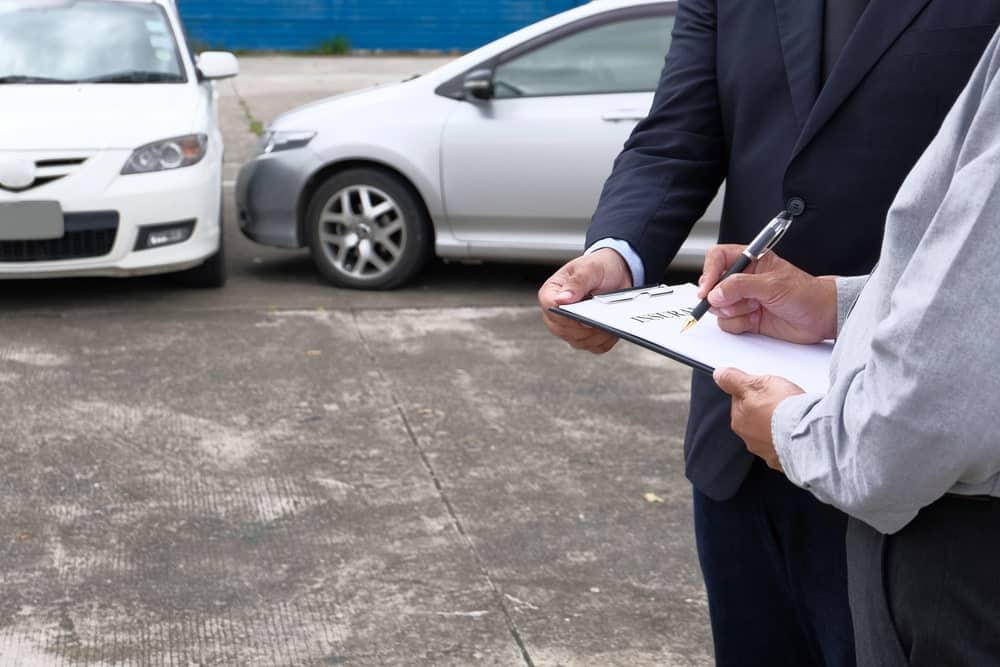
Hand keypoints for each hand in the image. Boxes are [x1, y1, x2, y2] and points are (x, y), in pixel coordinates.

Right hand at [538, 249, 632, 352]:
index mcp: (552, 293)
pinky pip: (594, 347)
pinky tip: (612, 326)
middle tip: (601, 315)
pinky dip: (606, 340)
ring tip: (609, 317)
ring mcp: (570, 328)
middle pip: (563, 331)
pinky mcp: (586, 337)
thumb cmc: (600, 267)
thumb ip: (576, 283)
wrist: (616, 273)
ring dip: (597, 333)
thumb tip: (561, 300)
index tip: (585, 314)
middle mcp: (557, 313)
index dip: (567, 314)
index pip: (551, 309)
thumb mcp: (590, 268)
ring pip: (579, 342)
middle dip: (585, 326)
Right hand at [698, 245, 837, 343]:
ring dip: (733, 312)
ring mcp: (742, 299)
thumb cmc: (806, 294)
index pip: (717, 258)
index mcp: (750, 260)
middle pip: (712, 286)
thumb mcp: (773, 285)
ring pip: (717, 307)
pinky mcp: (745, 317)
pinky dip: (739, 324)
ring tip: (755, 309)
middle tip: (737, 301)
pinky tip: (756, 319)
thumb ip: (741, 286)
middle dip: (721, 297)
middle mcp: (743, 279)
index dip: (709, 272)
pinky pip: (727, 323)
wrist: (821, 318)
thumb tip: (716, 292)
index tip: (707, 290)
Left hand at [713, 367, 804, 470]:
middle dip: (767, 408)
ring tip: (793, 416)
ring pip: (770, 432)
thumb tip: (719, 375)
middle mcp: (749, 439)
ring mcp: (766, 451)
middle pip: (755, 417)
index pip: (741, 400)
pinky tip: (797, 431)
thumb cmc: (784, 410)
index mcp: (739, 420)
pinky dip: (789, 439)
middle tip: (783, 401)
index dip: (755, 391)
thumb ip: (734, 379)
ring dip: (778, 425)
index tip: (767, 388)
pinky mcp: (784, 461)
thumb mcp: (755, 384)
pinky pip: (784, 446)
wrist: (810, 434)